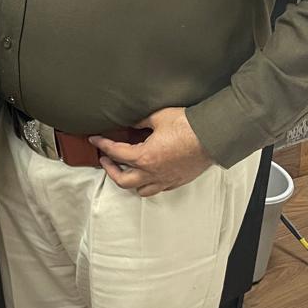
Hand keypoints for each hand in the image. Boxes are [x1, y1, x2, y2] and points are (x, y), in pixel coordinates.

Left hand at [89, 107, 212, 196]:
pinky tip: (147, 175)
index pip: (116, 153)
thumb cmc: (187, 127)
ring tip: (124, 171)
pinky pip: (157, 189)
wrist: (212, 136)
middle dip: (110, 170)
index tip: (95, 140)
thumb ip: (141, 121)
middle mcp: (152, 173)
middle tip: (105, 159)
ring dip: (128, 181)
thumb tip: (133, 123)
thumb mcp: (158, 117)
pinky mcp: (176, 181)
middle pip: (122, 180)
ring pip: (140, 190)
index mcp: (144, 157)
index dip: (102, 145)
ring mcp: (165, 179)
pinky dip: (147, 184)